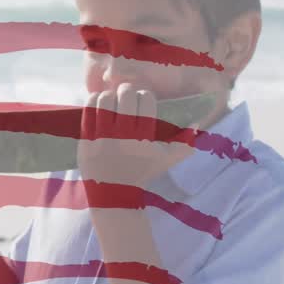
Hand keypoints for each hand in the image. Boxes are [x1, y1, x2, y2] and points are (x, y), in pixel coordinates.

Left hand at [77, 84, 192, 187]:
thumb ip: (184, 143)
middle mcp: (123, 135)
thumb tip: (197, 124)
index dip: (145, 94)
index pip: (146, 101)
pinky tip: (97, 101)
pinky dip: (93, 101)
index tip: (142, 98)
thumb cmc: (142, 173)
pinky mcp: (86, 140)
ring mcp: (102, 137)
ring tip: (112, 98)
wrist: (113, 193)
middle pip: (125, 96)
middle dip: (127, 90)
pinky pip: (88, 112)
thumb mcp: (166, 160)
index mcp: (143, 137)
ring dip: (109, 95)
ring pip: (105, 101)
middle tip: (126, 93)